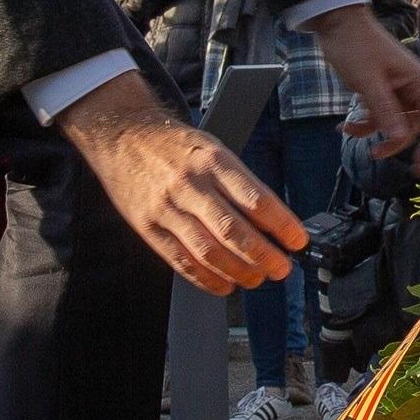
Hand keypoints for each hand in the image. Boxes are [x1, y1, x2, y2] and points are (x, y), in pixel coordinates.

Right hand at [55, 72, 302, 294]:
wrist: (122, 135)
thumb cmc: (175, 144)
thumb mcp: (212, 147)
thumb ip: (238, 182)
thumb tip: (272, 221)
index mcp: (213, 160)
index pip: (255, 199)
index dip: (281, 225)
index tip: (298, 241)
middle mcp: (191, 184)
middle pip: (234, 231)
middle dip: (264, 256)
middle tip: (282, 268)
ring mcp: (167, 208)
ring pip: (209, 251)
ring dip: (239, 271)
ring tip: (257, 279)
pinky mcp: (148, 227)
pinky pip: (181, 260)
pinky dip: (206, 278)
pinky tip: (224, 285)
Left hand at [314, 5, 419, 155]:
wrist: (335, 21)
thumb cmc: (357, 46)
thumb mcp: (369, 82)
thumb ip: (386, 111)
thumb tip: (402, 139)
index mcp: (418, 82)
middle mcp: (411, 87)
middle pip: (414, 124)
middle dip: (395, 140)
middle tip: (377, 155)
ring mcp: (394, 90)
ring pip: (393, 121)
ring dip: (374, 131)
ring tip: (350, 132)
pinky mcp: (378, 91)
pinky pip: (377, 114)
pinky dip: (363, 122)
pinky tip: (344, 125)